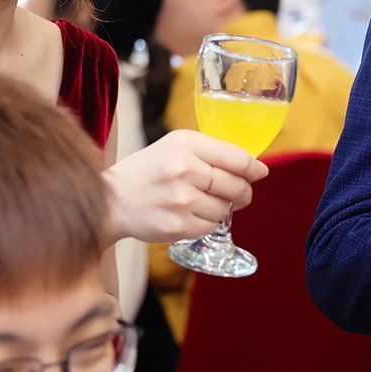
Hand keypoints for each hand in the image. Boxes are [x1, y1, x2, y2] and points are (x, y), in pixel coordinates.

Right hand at [104, 131, 264, 242]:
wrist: (111, 200)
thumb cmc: (148, 171)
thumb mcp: (175, 146)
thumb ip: (212, 151)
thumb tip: (255, 168)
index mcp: (185, 144)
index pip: (238, 158)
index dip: (254, 168)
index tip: (259, 172)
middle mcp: (184, 170)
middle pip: (237, 186)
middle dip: (243, 192)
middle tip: (237, 193)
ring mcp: (181, 200)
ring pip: (226, 209)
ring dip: (222, 208)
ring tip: (203, 202)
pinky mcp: (177, 225)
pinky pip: (211, 227)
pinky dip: (207, 222)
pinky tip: (190, 214)